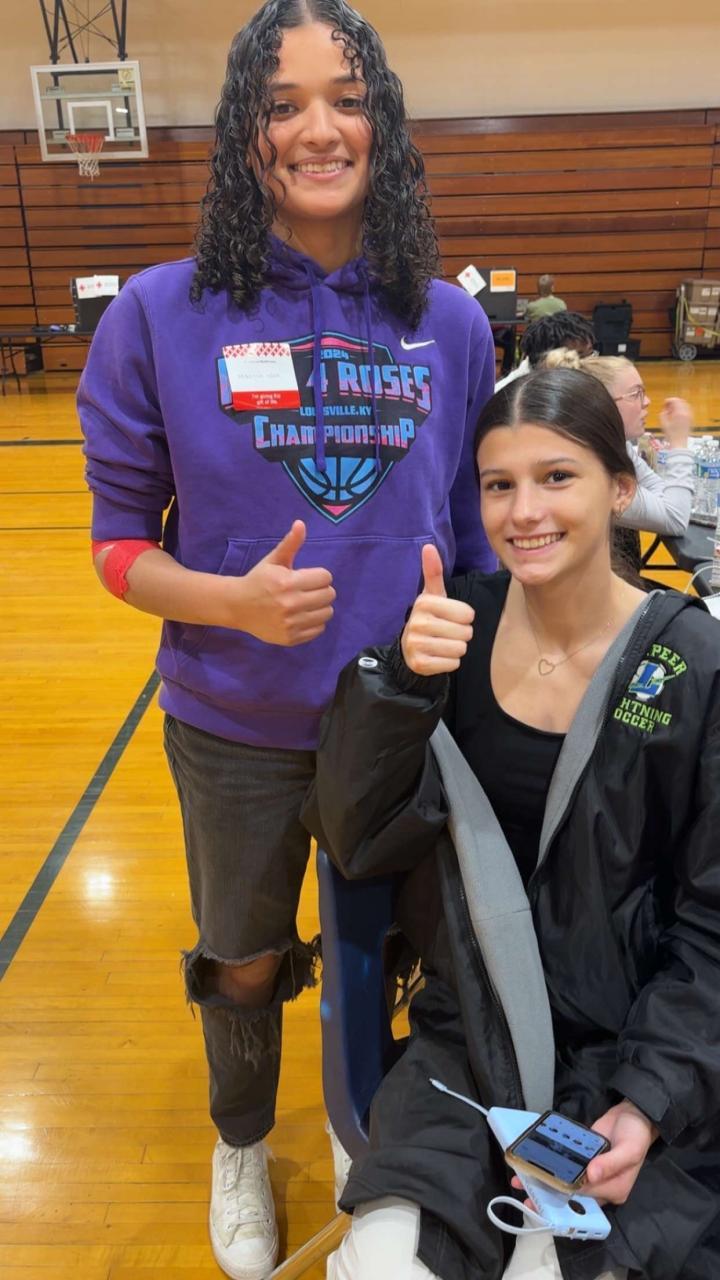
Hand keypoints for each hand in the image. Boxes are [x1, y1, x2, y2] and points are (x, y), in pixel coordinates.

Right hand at [227, 520, 334, 645]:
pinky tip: (302, 616)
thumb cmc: (258, 580)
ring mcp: (291, 623)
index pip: (325, 577)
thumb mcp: (273, 560)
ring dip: (320, 606)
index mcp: (287, 582)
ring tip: (307, 603)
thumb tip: (301, 523)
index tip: (307, 577)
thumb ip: (290, 543)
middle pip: (329, 595)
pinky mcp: (291, 638)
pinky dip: (314, 622)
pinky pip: (319, 629)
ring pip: (327, 613)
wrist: (237, 606)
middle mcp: (290, 604)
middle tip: (308, 590)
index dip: (319, 575)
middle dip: (321, 590)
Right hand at [400, 545, 474, 674]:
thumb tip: (428, 546)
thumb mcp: (433, 595)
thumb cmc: (430, 618)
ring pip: (460, 649)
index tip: (450, 618)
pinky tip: (439, 657)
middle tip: (446, 633)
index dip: (464, 617)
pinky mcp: (419, 664)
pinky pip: (453, 664)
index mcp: (424, 602)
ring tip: (443, 644)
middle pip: (466, 632)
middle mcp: (418, 622)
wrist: (409, 649)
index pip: (468, 614)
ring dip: (456, 649)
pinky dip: (450, 663)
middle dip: (461, 635)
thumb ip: (433, 572)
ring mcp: (416, 644)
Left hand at [510, 1099, 657, 1208]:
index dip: (563, 1198)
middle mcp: (600, 1186)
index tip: (542, 1198)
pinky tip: (536, 1161)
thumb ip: (611, 1163)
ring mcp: (590, 1172)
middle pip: (572, 1194)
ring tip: (522, 1176)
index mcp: (614, 1191)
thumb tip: (591, 1175)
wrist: (633, 1114)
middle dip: (548, 1193)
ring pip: (565, 1179)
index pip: (585, 1198)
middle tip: (525, 1191)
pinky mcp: (584, 1158)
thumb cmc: (636, 1135)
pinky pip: (566, 1164)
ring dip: (545, 1179)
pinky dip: (552, 1163)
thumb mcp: (629, 1150)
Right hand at [659, 397, 692, 447]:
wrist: (679, 443)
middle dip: (673, 402)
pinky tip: (677, 415)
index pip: (675, 400)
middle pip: (680, 401)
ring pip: (684, 405)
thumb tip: (665, 409)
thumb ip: (663, 413)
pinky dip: (682, 410)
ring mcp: (689, 416)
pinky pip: (687, 410)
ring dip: (678, 406)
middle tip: (667, 407)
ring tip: (672, 411)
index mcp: (679, 412)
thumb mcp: (663, 422)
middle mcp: (686, 412)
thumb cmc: (670, 434)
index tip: (664, 403)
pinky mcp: (691, 419)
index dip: (668, 400)